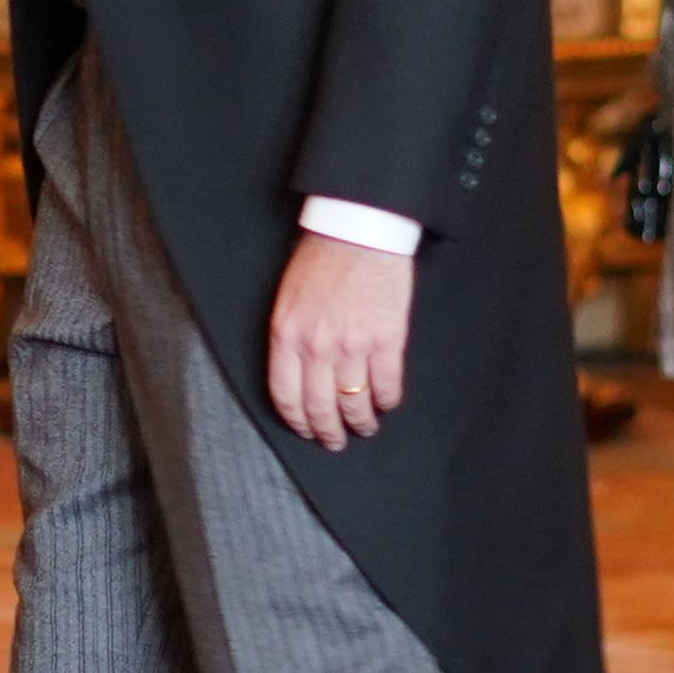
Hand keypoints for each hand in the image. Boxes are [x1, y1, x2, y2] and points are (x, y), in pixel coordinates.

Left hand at [263, 230, 413, 451]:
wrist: (357, 230)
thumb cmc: (320, 259)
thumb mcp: (288, 299)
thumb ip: (290, 337)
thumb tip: (297, 374)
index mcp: (287, 335)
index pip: (286, 395)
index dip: (297, 421)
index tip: (306, 431)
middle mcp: (316, 347)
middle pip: (320, 407)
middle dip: (328, 432)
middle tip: (335, 442)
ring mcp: (353, 345)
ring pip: (355, 402)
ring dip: (361, 422)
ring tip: (364, 428)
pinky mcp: (386, 340)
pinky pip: (387, 385)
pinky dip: (387, 401)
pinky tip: (387, 404)